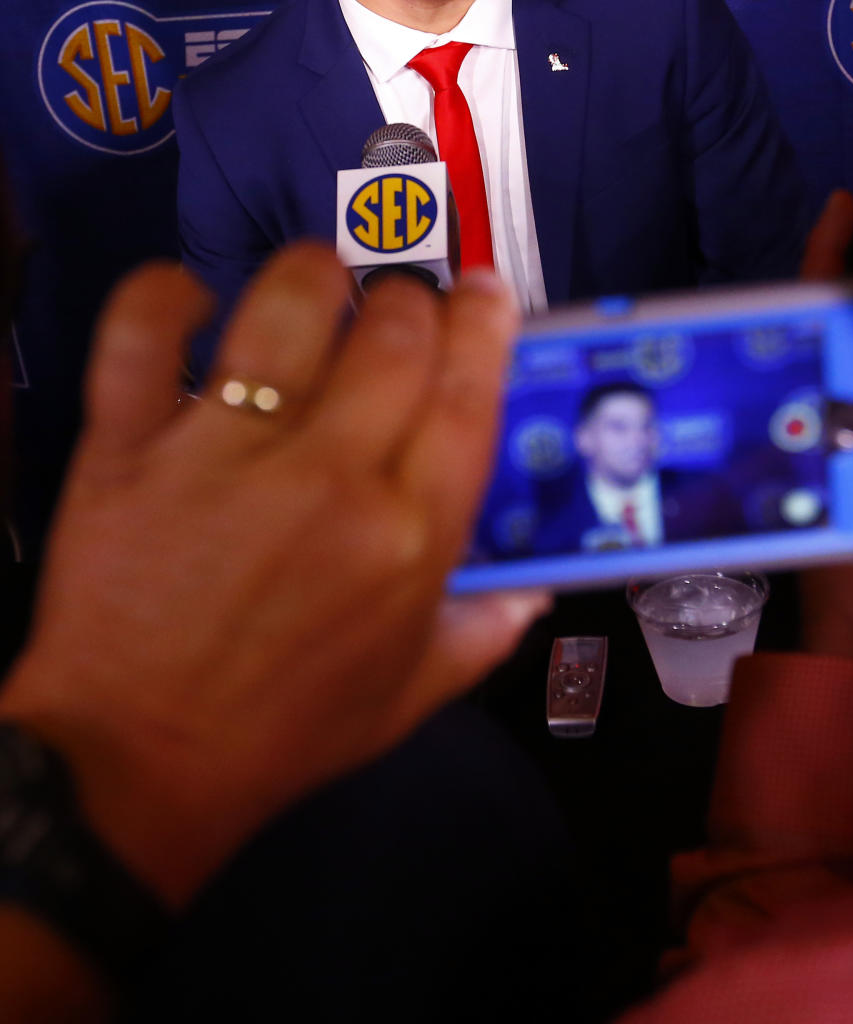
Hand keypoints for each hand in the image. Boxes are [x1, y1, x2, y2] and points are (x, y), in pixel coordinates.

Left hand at [0, 245, 549, 905]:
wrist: (135, 766)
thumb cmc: (283, 731)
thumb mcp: (405, 697)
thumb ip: (481, 634)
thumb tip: (536, 586)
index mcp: (408, 534)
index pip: (469, 391)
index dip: (485, 322)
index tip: (484, 290)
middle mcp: (329, 475)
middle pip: (392, 331)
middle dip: (407, 298)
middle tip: (398, 305)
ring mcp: (223, 451)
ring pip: (285, 307)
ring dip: (313, 274)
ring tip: (316, 283)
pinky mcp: (128, 444)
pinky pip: (144, 334)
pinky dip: (167, 295)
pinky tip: (192, 298)